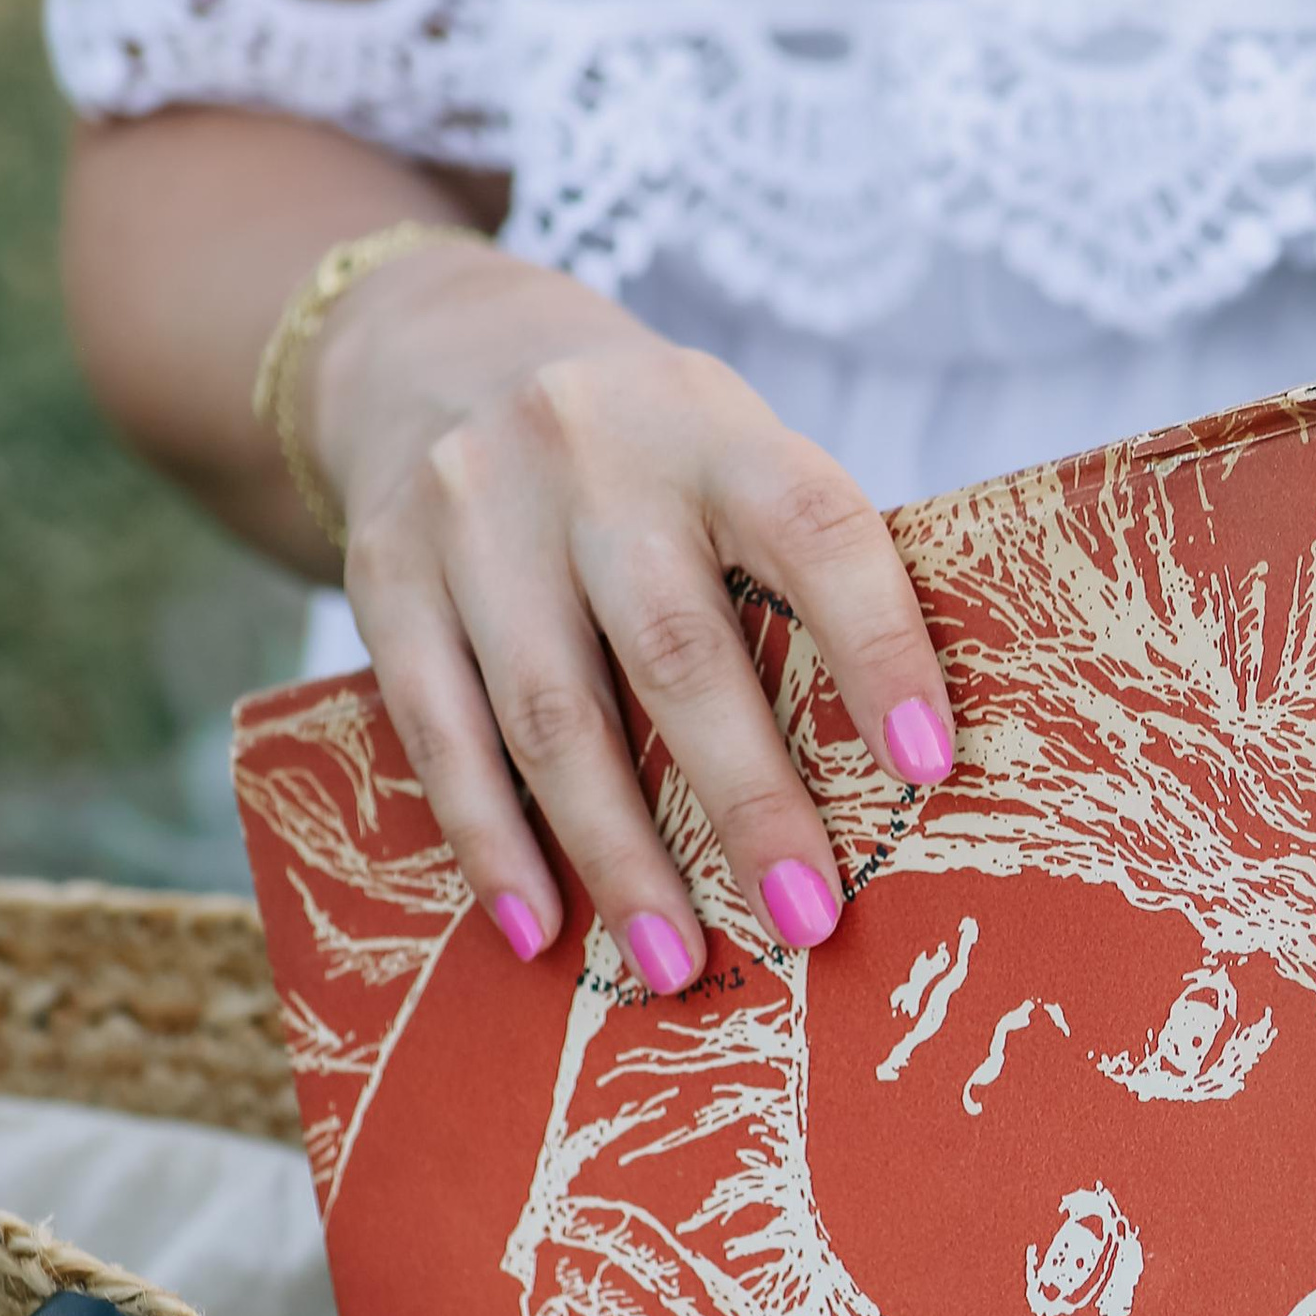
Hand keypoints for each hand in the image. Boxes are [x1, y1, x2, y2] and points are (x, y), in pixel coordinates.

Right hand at [308, 236, 951, 988]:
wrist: (437, 353)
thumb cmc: (641, 454)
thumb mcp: (724, 454)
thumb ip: (792, 575)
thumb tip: (896, 776)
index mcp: (711, 424)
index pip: (814, 529)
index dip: (878, 645)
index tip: (929, 768)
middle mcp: (589, 455)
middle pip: (677, 650)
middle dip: (748, 801)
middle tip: (809, 920)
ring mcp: (474, 512)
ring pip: (552, 711)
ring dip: (618, 854)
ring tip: (674, 963)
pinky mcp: (386, 573)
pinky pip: (441, 731)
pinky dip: (492, 839)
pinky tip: (538, 927)